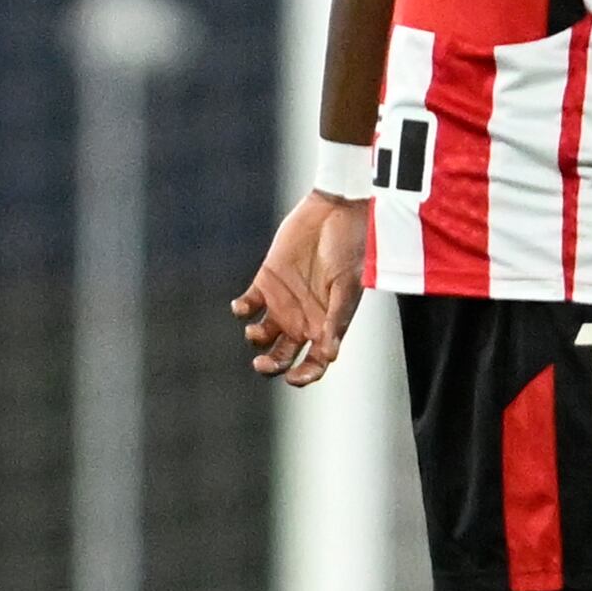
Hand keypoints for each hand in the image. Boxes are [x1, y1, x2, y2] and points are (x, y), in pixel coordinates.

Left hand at [232, 194, 368, 385]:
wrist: (335, 212)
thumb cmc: (351, 248)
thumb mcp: (347, 286)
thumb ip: (336, 319)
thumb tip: (330, 355)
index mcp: (327, 324)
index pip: (315, 362)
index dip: (305, 376)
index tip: (294, 379)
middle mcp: (304, 318)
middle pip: (283, 356)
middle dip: (271, 367)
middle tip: (263, 364)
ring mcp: (283, 302)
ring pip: (262, 337)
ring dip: (255, 341)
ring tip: (257, 331)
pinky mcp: (265, 282)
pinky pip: (247, 306)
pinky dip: (241, 311)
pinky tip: (244, 306)